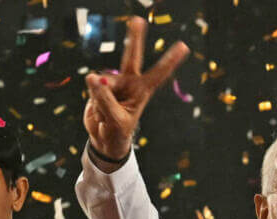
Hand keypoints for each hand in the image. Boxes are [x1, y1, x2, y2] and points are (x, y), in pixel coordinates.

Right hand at [82, 17, 188, 167]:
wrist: (104, 139)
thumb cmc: (117, 131)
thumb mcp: (115, 119)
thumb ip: (105, 99)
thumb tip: (92, 77)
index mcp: (142, 90)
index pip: (158, 73)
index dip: (170, 60)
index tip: (184, 46)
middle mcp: (129, 82)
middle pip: (131, 57)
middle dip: (134, 39)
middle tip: (138, 20)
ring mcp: (113, 83)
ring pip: (103, 83)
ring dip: (101, 100)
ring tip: (105, 116)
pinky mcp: (98, 86)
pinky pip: (92, 89)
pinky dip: (94, 102)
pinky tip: (98, 112)